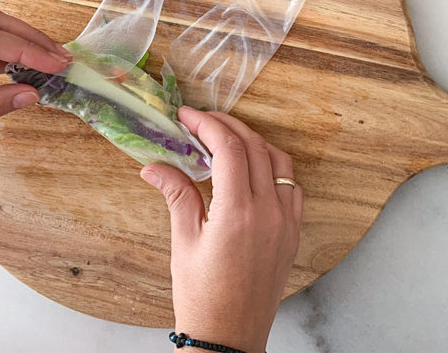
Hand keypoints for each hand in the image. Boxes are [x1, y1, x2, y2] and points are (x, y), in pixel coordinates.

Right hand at [141, 108, 302, 352]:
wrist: (229, 337)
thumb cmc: (202, 296)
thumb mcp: (184, 243)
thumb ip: (176, 196)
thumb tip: (154, 165)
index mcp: (238, 213)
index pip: (228, 149)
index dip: (207, 125)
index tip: (187, 116)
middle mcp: (268, 212)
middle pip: (254, 147)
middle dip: (227, 126)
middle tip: (201, 122)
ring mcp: (286, 221)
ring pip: (278, 161)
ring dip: (253, 142)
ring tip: (225, 140)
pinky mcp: (293, 232)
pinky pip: (291, 186)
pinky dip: (274, 168)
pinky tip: (253, 171)